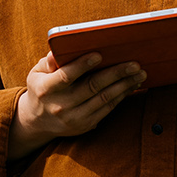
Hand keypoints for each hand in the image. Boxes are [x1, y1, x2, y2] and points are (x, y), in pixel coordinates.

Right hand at [7, 51, 146, 158]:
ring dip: (124, 85)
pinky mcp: (85, 125)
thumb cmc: (41, 88)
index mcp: (46, 89)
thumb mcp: (36, 73)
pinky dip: (121, 96)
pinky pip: (107, 109)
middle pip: (92, 87)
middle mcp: (60, 105)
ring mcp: (74, 118)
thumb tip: (57, 52)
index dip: (82, 65)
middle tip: (134, 64)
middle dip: (116, 74)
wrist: (37, 121)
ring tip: (140, 74)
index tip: (99, 55)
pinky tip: (131, 85)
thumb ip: (48, 62)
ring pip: (104, 99)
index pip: (66, 76)